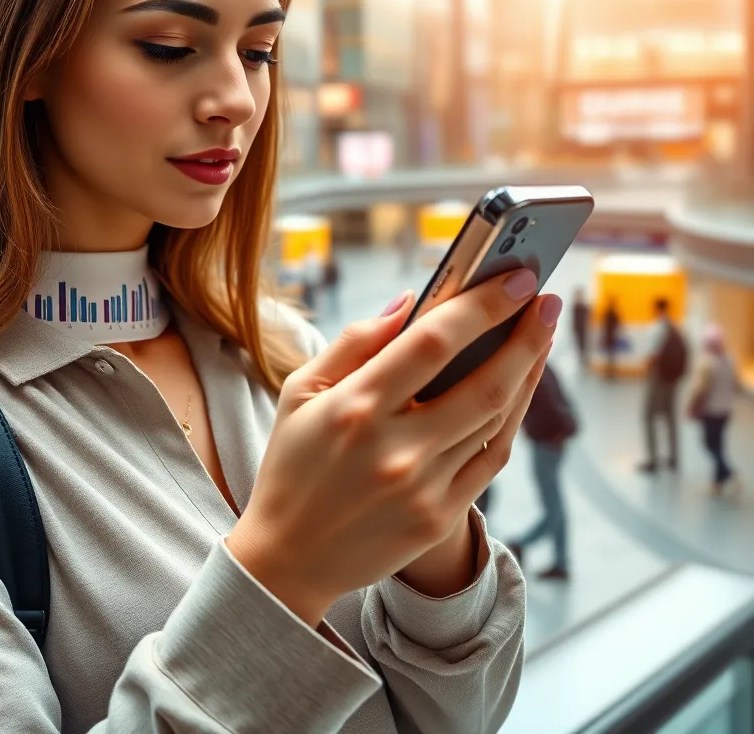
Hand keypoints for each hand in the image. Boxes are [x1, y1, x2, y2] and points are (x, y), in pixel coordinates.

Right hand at [225, 270, 557, 626]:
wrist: (289, 556)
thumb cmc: (292, 462)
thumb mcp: (300, 391)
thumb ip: (353, 342)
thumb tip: (409, 302)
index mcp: (355, 407)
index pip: (433, 343)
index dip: (480, 306)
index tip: (513, 279)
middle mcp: (395, 449)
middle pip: (483, 384)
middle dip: (525, 337)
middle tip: (547, 301)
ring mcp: (423, 489)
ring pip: (496, 421)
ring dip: (526, 373)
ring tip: (540, 337)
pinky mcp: (439, 517)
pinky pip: (491, 459)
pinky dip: (511, 419)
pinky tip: (519, 389)